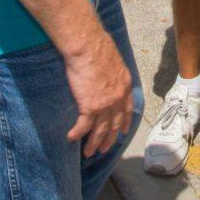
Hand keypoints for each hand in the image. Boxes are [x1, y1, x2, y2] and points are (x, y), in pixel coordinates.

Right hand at [64, 31, 135, 157]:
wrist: (87, 46)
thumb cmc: (97, 46)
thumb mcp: (113, 59)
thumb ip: (112, 71)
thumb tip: (105, 72)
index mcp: (124, 85)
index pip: (127, 109)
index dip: (124, 122)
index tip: (123, 131)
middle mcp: (117, 97)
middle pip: (115, 124)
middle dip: (110, 139)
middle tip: (104, 149)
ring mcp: (105, 104)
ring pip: (100, 130)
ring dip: (94, 143)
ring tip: (89, 153)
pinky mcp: (90, 106)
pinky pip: (83, 125)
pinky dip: (77, 133)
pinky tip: (71, 138)